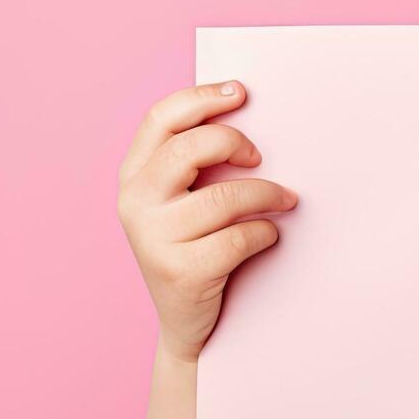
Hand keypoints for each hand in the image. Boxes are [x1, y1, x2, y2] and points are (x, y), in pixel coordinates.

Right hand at [117, 80, 298, 361]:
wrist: (187, 325)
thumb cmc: (194, 249)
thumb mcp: (179, 201)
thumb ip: (193, 161)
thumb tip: (245, 110)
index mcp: (132, 176)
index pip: (161, 118)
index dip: (202, 98)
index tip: (241, 92)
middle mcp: (134, 204)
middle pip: (188, 149)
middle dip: (234, 143)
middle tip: (259, 156)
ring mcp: (153, 240)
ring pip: (222, 197)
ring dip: (266, 194)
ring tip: (286, 199)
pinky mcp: (181, 272)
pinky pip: (238, 237)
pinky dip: (264, 232)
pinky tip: (269, 236)